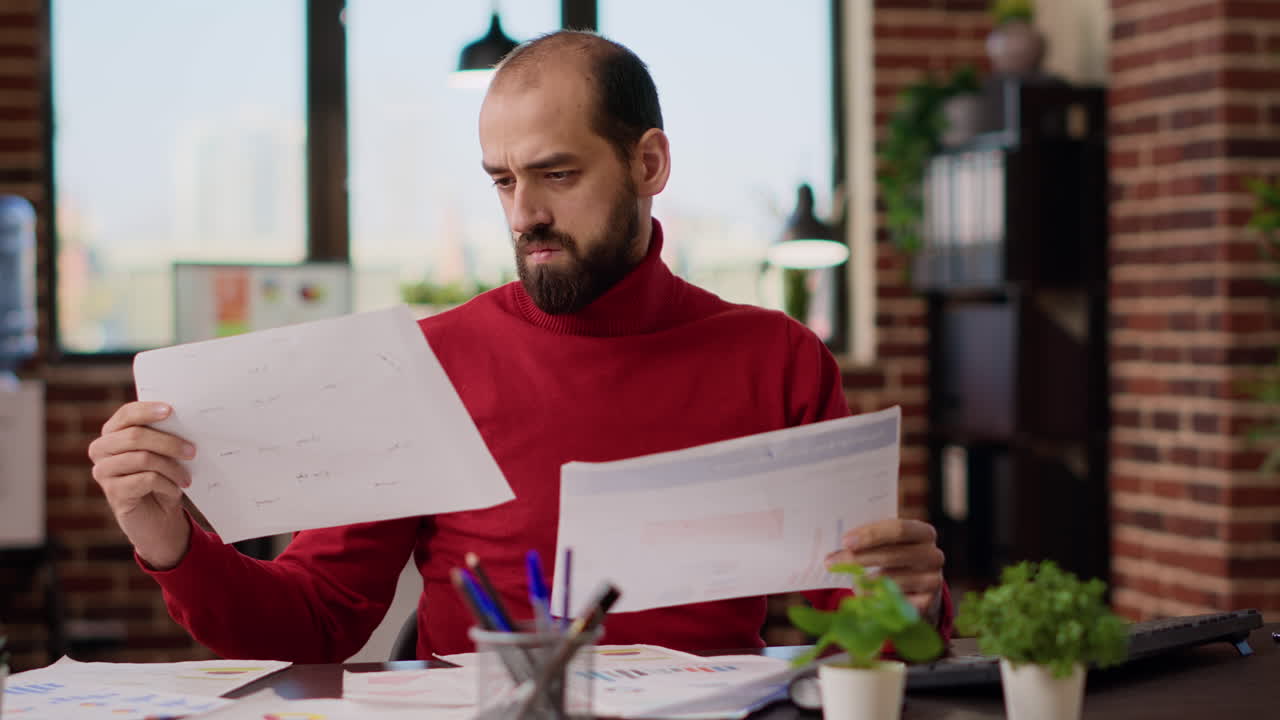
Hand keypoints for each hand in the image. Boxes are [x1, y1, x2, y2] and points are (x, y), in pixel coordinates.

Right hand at [88, 401, 194, 569]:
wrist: (159, 518)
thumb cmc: (162, 479)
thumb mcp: (163, 454)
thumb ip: (163, 436)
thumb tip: (182, 419)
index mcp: (113, 433)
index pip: (126, 414)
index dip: (147, 411)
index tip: (170, 410)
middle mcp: (101, 450)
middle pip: (134, 436)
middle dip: (168, 442)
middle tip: (192, 451)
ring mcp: (103, 472)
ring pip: (143, 458)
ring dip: (171, 467)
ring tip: (185, 477)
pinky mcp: (112, 492)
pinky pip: (145, 480)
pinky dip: (167, 484)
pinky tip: (174, 490)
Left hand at [826, 518, 944, 624]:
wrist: (920, 589)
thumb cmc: (896, 558)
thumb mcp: (889, 544)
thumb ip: (870, 540)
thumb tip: (838, 546)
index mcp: (924, 533)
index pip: (898, 529)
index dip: (871, 535)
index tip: (845, 541)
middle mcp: (933, 555)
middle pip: (891, 555)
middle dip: (857, 558)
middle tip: (830, 561)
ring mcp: (933, 581)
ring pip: (890, 580)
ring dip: (863, 580)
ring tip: (848, 579)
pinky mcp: (927, 604)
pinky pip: (893, 601)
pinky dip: (873, 598)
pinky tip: (864, 595)